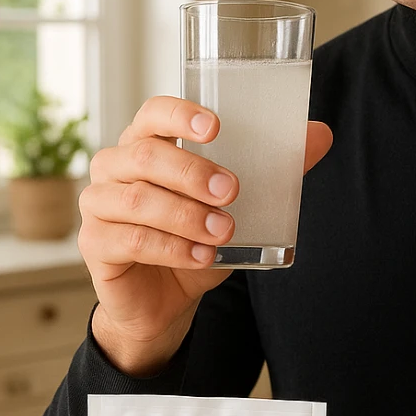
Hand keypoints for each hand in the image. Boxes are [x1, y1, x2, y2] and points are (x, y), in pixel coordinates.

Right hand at [79, 96, 332, 374]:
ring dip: (187, 216)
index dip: (180, 115)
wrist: (165, 302)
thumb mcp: (238, 205)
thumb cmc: (195, 239)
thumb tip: (321, 136)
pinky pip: (132, 240)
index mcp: (145, 144)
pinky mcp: (95, 245)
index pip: (152, 114)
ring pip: (139, 200)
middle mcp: (114, 168)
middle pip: (145, 156)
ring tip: (224, 231)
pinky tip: (202, 256)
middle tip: (232, 191)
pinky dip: (172, 248)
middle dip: (193, 173)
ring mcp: (98, 205)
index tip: (216, 128)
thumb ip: (274, 171)